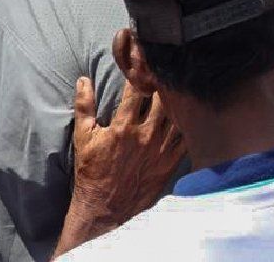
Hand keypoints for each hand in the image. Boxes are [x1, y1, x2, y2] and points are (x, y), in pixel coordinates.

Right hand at [70, 77, 183, 225]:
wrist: (103, 208)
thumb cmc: (91, 171)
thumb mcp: (83, 137)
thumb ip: (84, 106)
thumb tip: (83, 79)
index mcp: (123, 127)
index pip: (137, 91)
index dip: (141, 74)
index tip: (144, 65)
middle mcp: (145, 136)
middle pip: (162, 100)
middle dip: (163, 85)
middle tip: (166, 73)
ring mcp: (160, 149)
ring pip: (176, 116)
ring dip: (178, 102)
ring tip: (180, 89)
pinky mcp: (170, 162)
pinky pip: (185, 138)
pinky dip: (188, 125)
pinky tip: (190, 115)